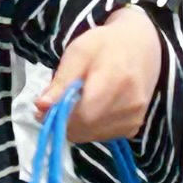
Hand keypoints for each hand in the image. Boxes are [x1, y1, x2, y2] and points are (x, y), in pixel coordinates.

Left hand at [31, 6, 165, 145]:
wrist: (141, 47)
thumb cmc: (106, 45)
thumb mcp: (78, 53)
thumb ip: (61, 82)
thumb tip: (41, 106)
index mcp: (116, 81)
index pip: (83, 116)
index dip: (60, 116)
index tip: (45, 108)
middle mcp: (129, 105)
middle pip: (85, 129)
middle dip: (63, 121)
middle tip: (55, 104)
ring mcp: (133, 119)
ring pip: (90, 136)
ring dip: (76, 125)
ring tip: (76, 102)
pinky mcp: (133, 128)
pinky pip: (101, 137)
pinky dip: (89, 128)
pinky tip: (91, 109)